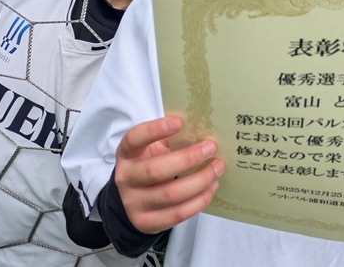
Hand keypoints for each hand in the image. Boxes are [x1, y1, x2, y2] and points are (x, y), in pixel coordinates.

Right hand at [114, 115, 223, 234]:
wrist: (133, 199)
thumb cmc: (149, 165)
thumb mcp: (153, 149)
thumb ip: (171, 140)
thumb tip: (202, 131)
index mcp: (127, 154)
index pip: (135, 139)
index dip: (154, 130)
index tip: (179, 122)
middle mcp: (126, 178)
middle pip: (155, 170)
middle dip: (188, 159)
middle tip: (211, 148)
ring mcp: (134, 203)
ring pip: (170, 194)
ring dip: (200, 180)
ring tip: (217, 168)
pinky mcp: (146, 222)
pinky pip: (178, 214)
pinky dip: (199, 200)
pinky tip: (211, 187)